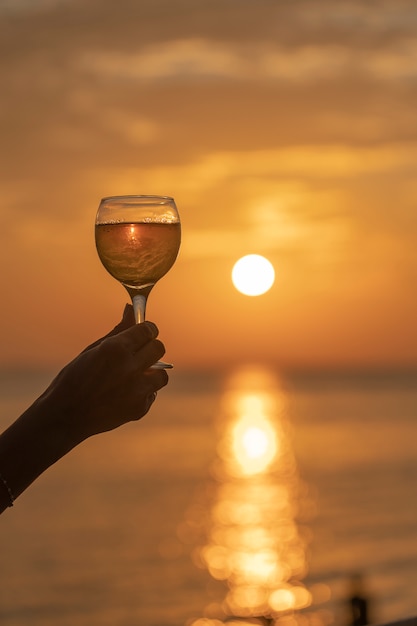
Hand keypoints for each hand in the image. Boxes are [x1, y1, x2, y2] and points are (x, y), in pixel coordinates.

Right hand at [38, 305, 168, 441]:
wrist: (64, 417)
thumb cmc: (74, 379)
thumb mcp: (93, 349)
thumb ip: (118, 331)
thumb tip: (130, 309)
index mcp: (116, 349)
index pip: (148, 330)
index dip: (147, 330)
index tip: (143, 333)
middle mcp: (130, 368)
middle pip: (159, 348)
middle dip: (150, 348)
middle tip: (138, 353)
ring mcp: (137, 390)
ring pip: (162, 374)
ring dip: (151, 372)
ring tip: (133, 376)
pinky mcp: (140, 409)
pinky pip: (152, 393)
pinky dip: (143, 392)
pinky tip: (124, 394)